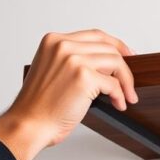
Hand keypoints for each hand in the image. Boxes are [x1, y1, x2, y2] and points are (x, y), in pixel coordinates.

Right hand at [0, 29, 138, 159]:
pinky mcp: (83, 77)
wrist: (30, 124)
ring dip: (126, 82)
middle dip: (124, 67)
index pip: (95, 35)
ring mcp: (73, 59)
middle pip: (108, 47)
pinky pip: (114, 83)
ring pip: (116, 62)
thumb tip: (106, 63)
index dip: (116, 45)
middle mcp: (63, 45)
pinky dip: (120, 96)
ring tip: (126, 97)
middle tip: (130, 84)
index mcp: (54, 41)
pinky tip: (118, 105)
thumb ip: (73, 60)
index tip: (128, 56)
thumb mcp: (53, 71)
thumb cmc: (40, 106)